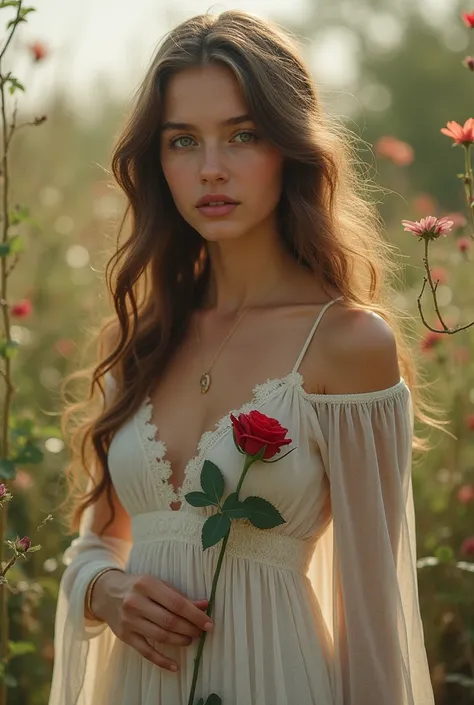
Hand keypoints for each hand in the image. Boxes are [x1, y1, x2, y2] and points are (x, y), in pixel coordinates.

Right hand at [91, 571, 212, 671]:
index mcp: (147, 584)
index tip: (208, 623)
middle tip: (201, 632)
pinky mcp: (125, 636)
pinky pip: (146, 652)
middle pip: (169, 621)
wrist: (107, 594)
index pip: (176, 603)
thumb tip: (204, 605)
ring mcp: (129, 621)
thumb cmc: (138, 587)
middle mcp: (136, 602)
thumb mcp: (158, 584)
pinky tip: (175, 665)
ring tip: (190, 639)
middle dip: (189, 629)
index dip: (195, 615)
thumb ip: (180, 596)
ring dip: (180, 640)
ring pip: (160, 636)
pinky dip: (162, 661)